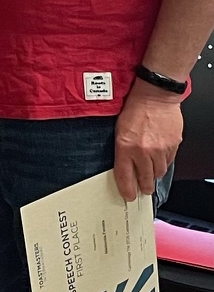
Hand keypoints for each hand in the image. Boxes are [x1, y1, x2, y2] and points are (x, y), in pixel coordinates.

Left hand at [113, 85, 182, 200]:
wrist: (155, 95)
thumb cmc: (135, 109)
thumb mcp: (119, 130)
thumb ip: (122, 150)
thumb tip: (125, 168)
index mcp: (125, 146)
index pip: (124, 177)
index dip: (127, 190)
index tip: (129, 195)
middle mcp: (143, 151)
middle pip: (145, 180)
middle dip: (144, 186)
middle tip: (143, 188)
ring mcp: (159, 149)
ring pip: (158, 173)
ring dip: (154, 173)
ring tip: (150, 169)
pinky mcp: (172, 146)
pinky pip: (169, 162)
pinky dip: (163, 162)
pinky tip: (159, 156)